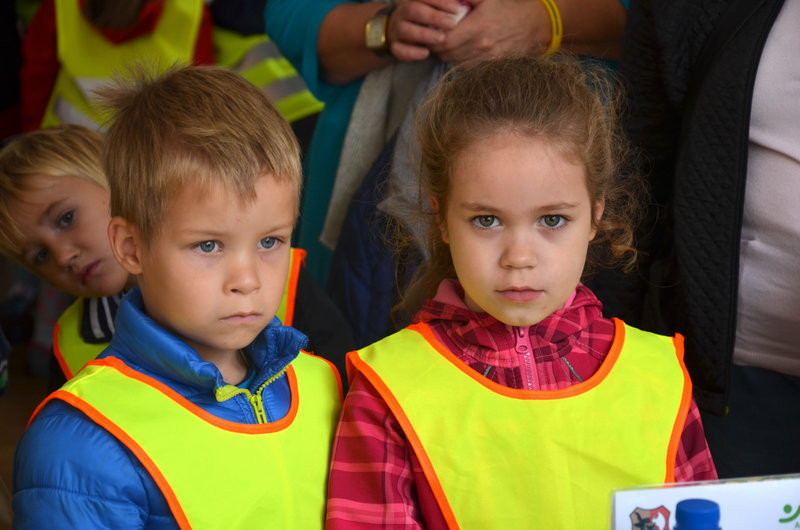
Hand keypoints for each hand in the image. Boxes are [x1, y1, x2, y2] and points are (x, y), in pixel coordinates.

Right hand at [387, 0, 464, 60]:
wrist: (402, 33)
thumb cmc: (427, 19)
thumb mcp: (436, 9)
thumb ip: (449, 7)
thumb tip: (463, 5)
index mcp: (413, 0)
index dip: (440, 2)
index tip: (457, 8)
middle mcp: (403, 12)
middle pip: (414, 10)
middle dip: (433, 16)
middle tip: (451, 24)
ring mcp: (397, 29)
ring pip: (405, 29)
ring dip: (424, 34)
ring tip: (441, 38)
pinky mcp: (394, 46)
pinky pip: (399, 50)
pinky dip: (411, 52)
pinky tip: (426, 53)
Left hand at [431, 0, 549, 64]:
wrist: (533, 27)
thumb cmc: (508, 9)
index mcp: (477, 27)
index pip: (445, 40)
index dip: (434, 37)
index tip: (432, 30)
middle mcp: (480, 46)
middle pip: (447, 53)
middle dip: (437, 46)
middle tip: (434, 37)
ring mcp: (485, 58)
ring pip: (454, 62)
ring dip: (446, 54)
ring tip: (445, 43)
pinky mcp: (489, 66)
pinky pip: (465, 67)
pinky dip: (457, 60)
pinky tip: (458, 51)